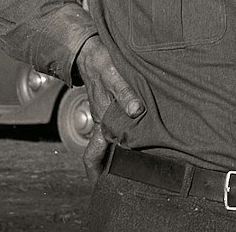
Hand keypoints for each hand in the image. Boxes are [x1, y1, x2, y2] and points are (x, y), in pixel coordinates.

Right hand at [74, 35, 142, 183]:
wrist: (91, 50)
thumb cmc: (101, 62)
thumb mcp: (113, 74)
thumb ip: (124, 92)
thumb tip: (136, 111)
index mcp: (101, 118)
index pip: (94, 154)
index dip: (97, 172)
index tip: (103, 186)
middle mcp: (103, 121)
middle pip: (106, 152)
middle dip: (116, 167)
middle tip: (133, 179)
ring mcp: (107, 115)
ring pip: (114, 140)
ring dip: (124, 151)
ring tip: (144, 162)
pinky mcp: (112, 108)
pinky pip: (119, 126)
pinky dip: (128, 134)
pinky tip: (144, 135)